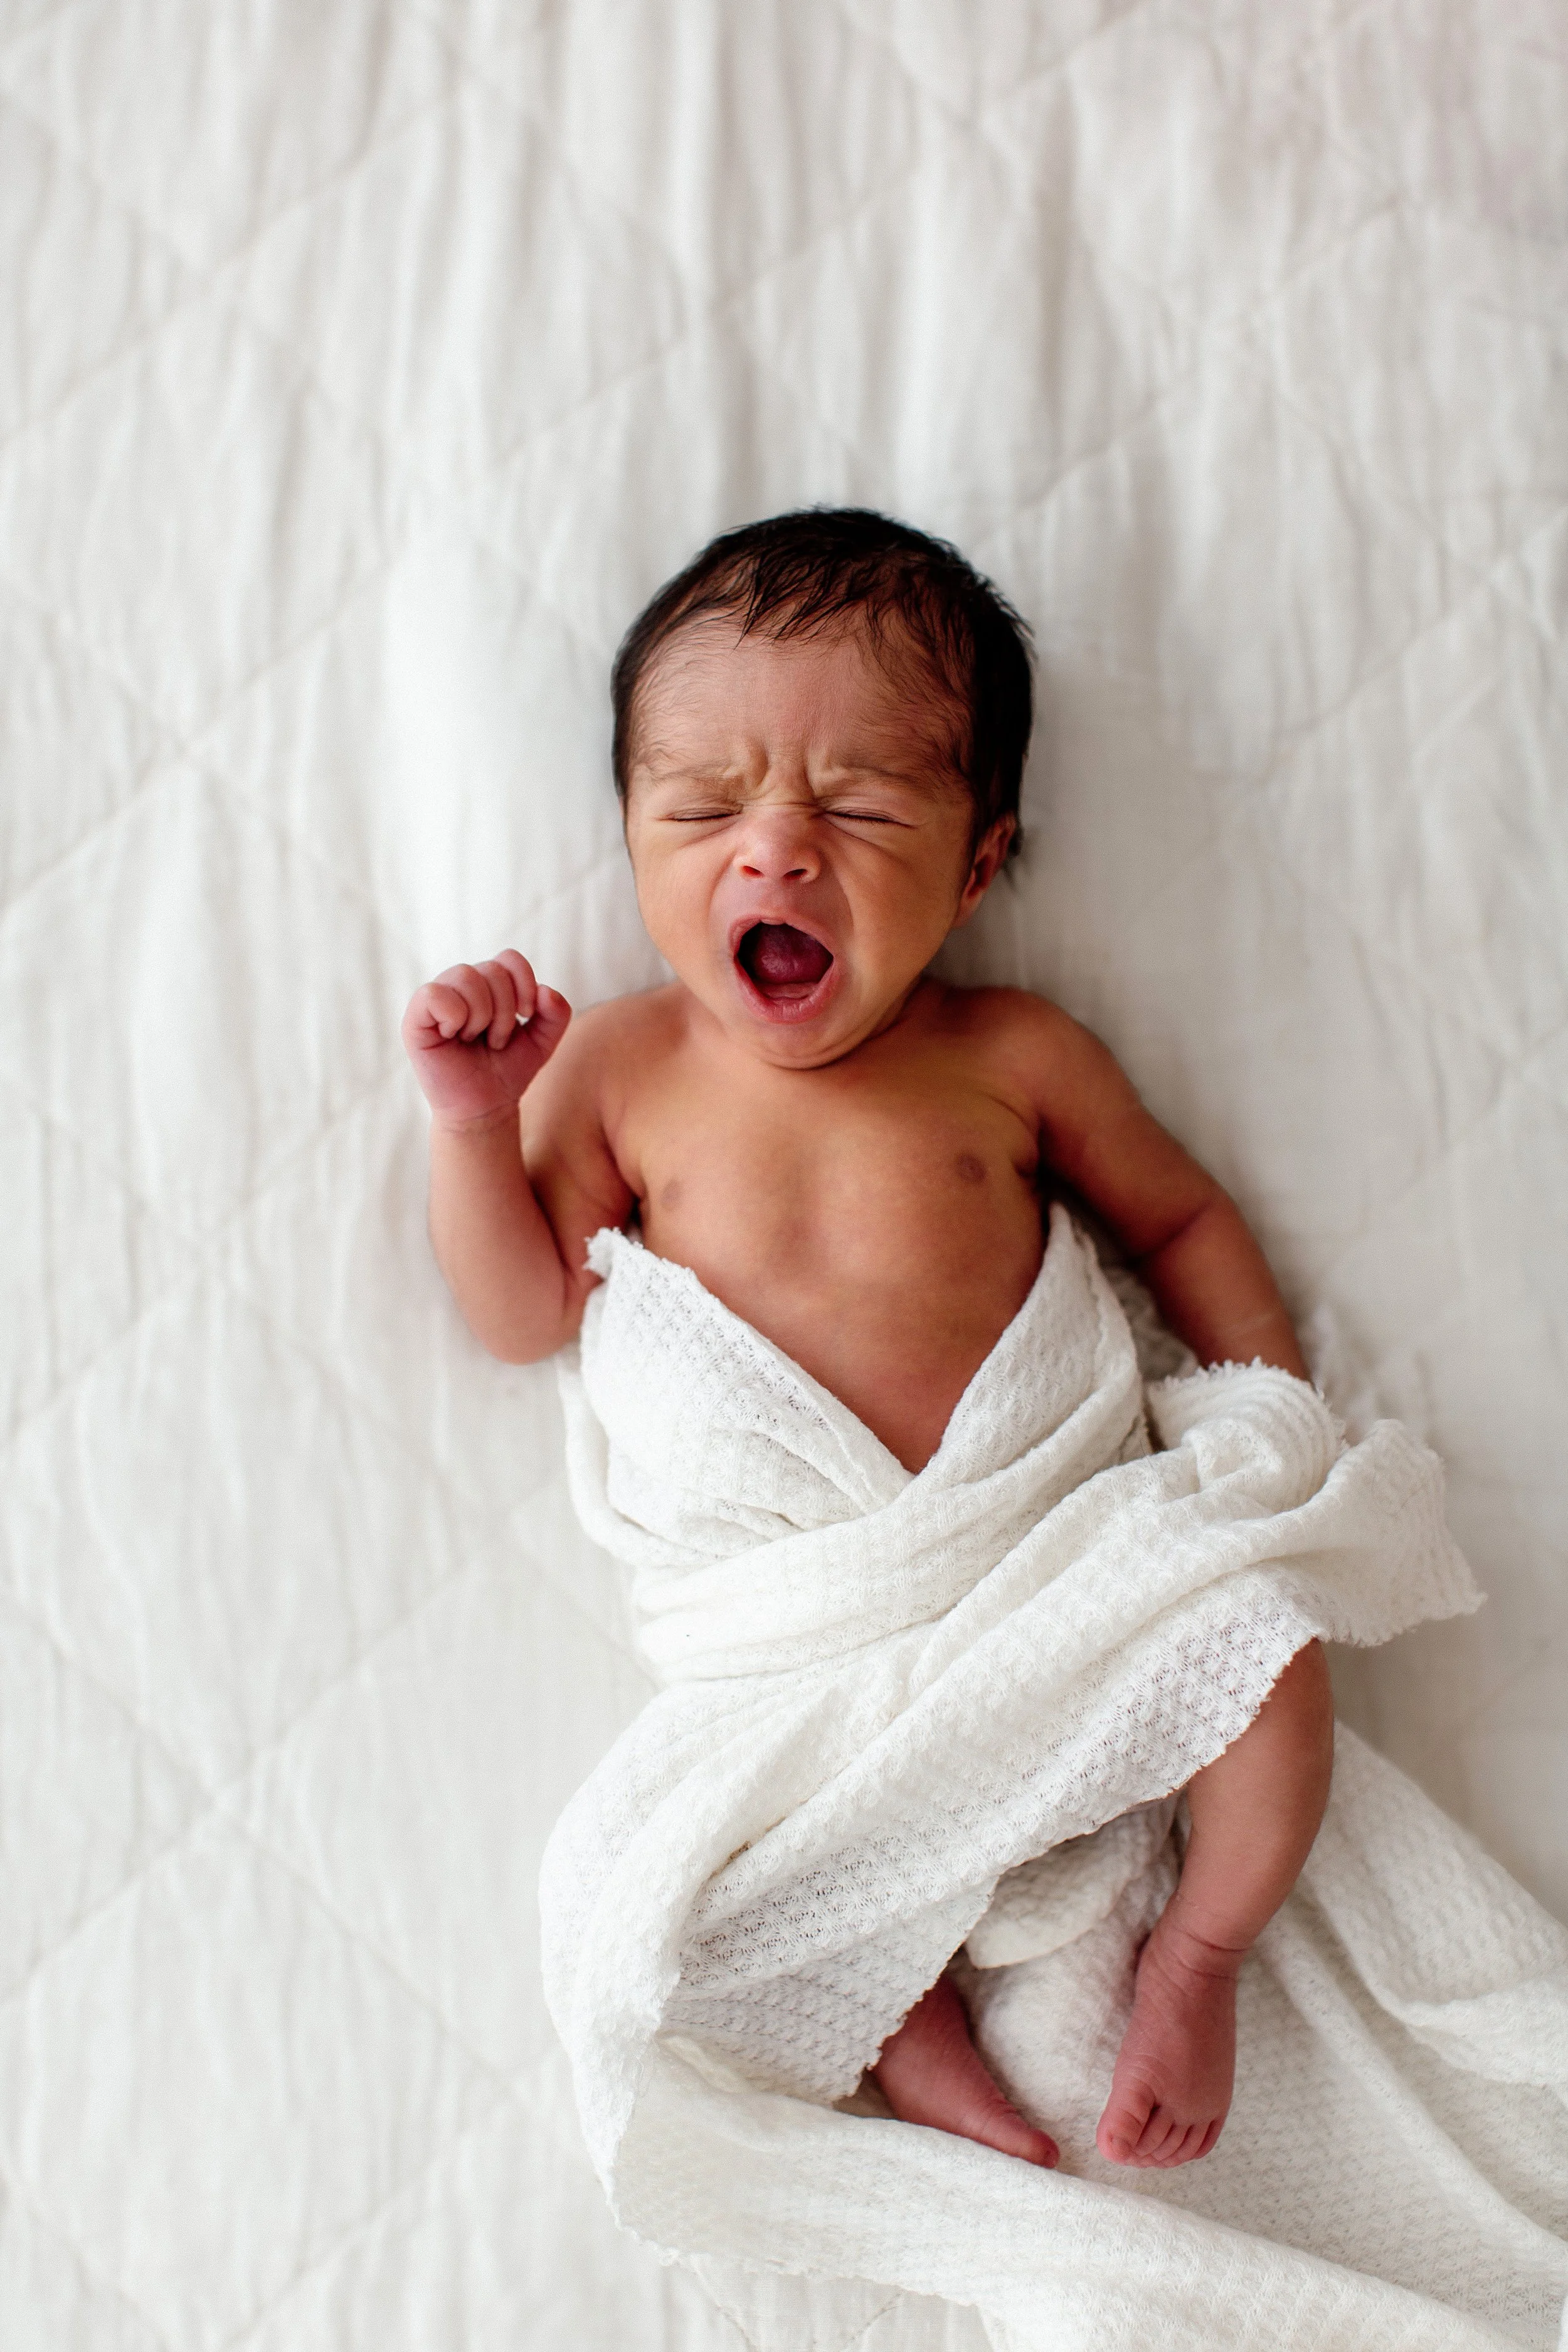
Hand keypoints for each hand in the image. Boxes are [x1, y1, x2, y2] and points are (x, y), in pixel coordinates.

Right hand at [402, 951, 570, 1129]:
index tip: (527, 1014)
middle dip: (505, 1011)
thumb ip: (556, 1014)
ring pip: (465, 976)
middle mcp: (460, 986)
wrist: (485, 1108)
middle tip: (497, 1040)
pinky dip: (454, 1015)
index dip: (524, 983)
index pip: (509, 958)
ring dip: (483, 1015)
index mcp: (487, 984)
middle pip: (491, 970)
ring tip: (477, 1039)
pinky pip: (433, 994)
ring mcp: (436, 1000)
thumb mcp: (542, 1042)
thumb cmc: (506, 1071)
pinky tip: (454, 1035)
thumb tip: (546, 991)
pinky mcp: (415, 1020)